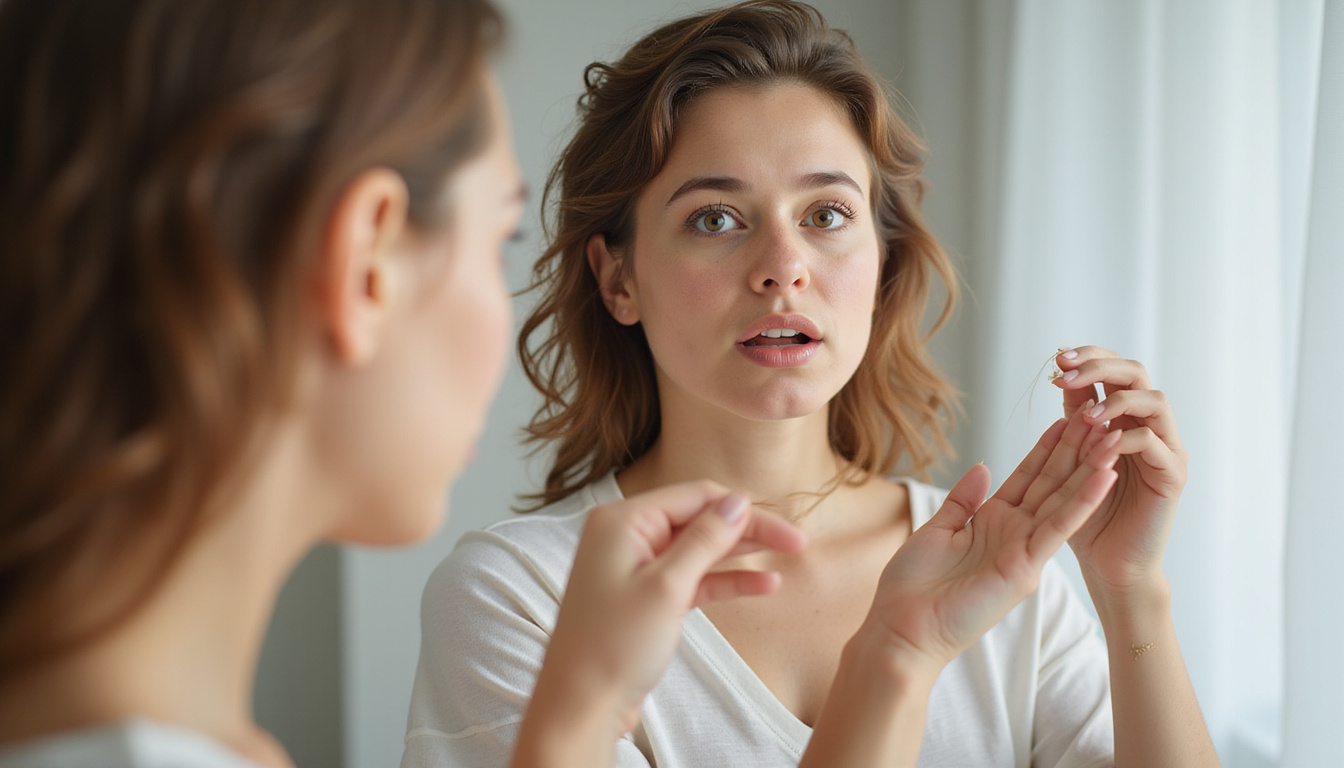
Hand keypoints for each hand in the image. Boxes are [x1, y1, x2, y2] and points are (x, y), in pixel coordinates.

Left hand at [528, 482, 806, 741]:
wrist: (580, 706)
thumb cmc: (611, 647)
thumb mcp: (667, 587)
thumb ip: (704, 540)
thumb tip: (737, 501)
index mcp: (622, 521)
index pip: (695, 496)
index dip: (743, 509)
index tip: (785, 528)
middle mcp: (626, 536)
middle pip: (700, 519)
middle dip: (748, 529)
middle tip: (797, 543)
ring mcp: (635, 567)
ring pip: (699, 549)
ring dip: (741, 553)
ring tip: (788, 557)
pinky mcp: (646, 596)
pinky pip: (692, 578)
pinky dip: (724, 580)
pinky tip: (764, 585)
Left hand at [860, 404, 1120, 672]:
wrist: (902, 630)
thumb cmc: (911, 587)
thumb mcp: (937, 530)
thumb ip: (963, 500)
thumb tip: (982, 466)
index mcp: (993, 524)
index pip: (1027, 479)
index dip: (1046, 450)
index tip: (1066, 421)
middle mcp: (1014, 536)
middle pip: (1051, 485)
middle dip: (1075, 452)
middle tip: (1101, 418)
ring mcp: (1024, 553)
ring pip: (1063, 502)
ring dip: (1090, 470)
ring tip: (1115, 438)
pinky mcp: (1025, 568)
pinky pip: (1058, 528)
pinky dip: (1082, 502)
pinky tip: (1104, 476)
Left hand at [1054, 346, 1187, 589]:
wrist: (1108, 563)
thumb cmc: (1087, 513)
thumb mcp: (1071, 459)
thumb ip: (1072, 421)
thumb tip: (1062, 376)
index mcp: (1122, 417)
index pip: (1112, 370)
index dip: (1088, 358)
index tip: (1057, 359)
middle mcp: (1147, 425)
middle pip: (1136, 373)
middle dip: (1101, 367)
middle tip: (1068, 372)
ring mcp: (1165, 448)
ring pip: (1155, 401)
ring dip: (1118, 401)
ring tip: (1087, 415)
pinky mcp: (1172, 475)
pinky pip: (1155, 444)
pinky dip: (1129, 438)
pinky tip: (1104, 444)